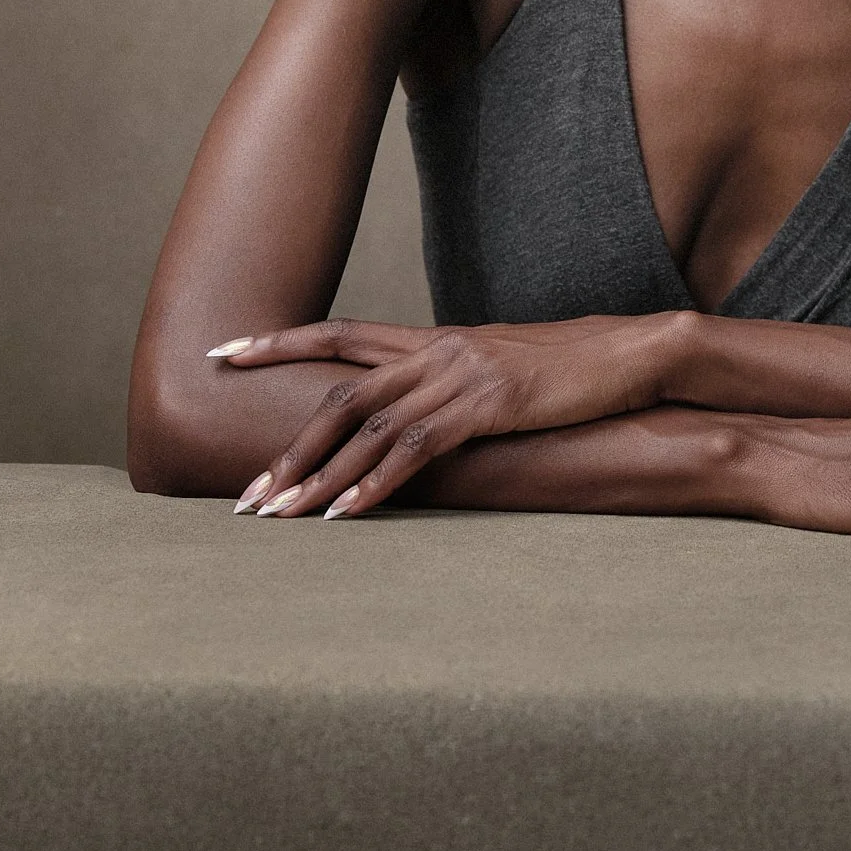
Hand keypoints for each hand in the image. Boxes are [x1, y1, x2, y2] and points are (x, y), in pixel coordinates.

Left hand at [208, 315, 679, 517]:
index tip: (222, 351)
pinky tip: (348, 514)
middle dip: (287, 447)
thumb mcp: (498, 372)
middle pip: (340, 393)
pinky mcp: (491, 403)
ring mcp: (463, 373)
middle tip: (247, 497)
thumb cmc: (568, 370)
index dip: (279, 341)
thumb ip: (450, 388)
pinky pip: (417, 447)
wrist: (629, 353)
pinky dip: (376, 484)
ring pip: (368, 426)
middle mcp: (439, 348)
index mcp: (436, 338)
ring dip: (319, 476)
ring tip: (279, 517)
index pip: (340, 332)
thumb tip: (412, 420)